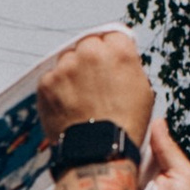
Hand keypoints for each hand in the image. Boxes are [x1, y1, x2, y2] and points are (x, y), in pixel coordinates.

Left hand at [35, 26, 156, 147]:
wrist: (98, 153)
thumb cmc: (123, 126)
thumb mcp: (143, 90)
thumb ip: (128, 66)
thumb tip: (118, 58)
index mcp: (119, 50)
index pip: (111, 36)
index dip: (110, 52)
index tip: (108, 64)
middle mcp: (90, 52)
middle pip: (87, 44)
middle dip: (89, 59)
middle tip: (92, 84)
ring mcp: (65, 67)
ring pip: (67, 60)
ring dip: (71, 73)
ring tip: (80, 99)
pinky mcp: (46, 82)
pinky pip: (51, 78)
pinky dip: (56, 90)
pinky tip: (68, 106)